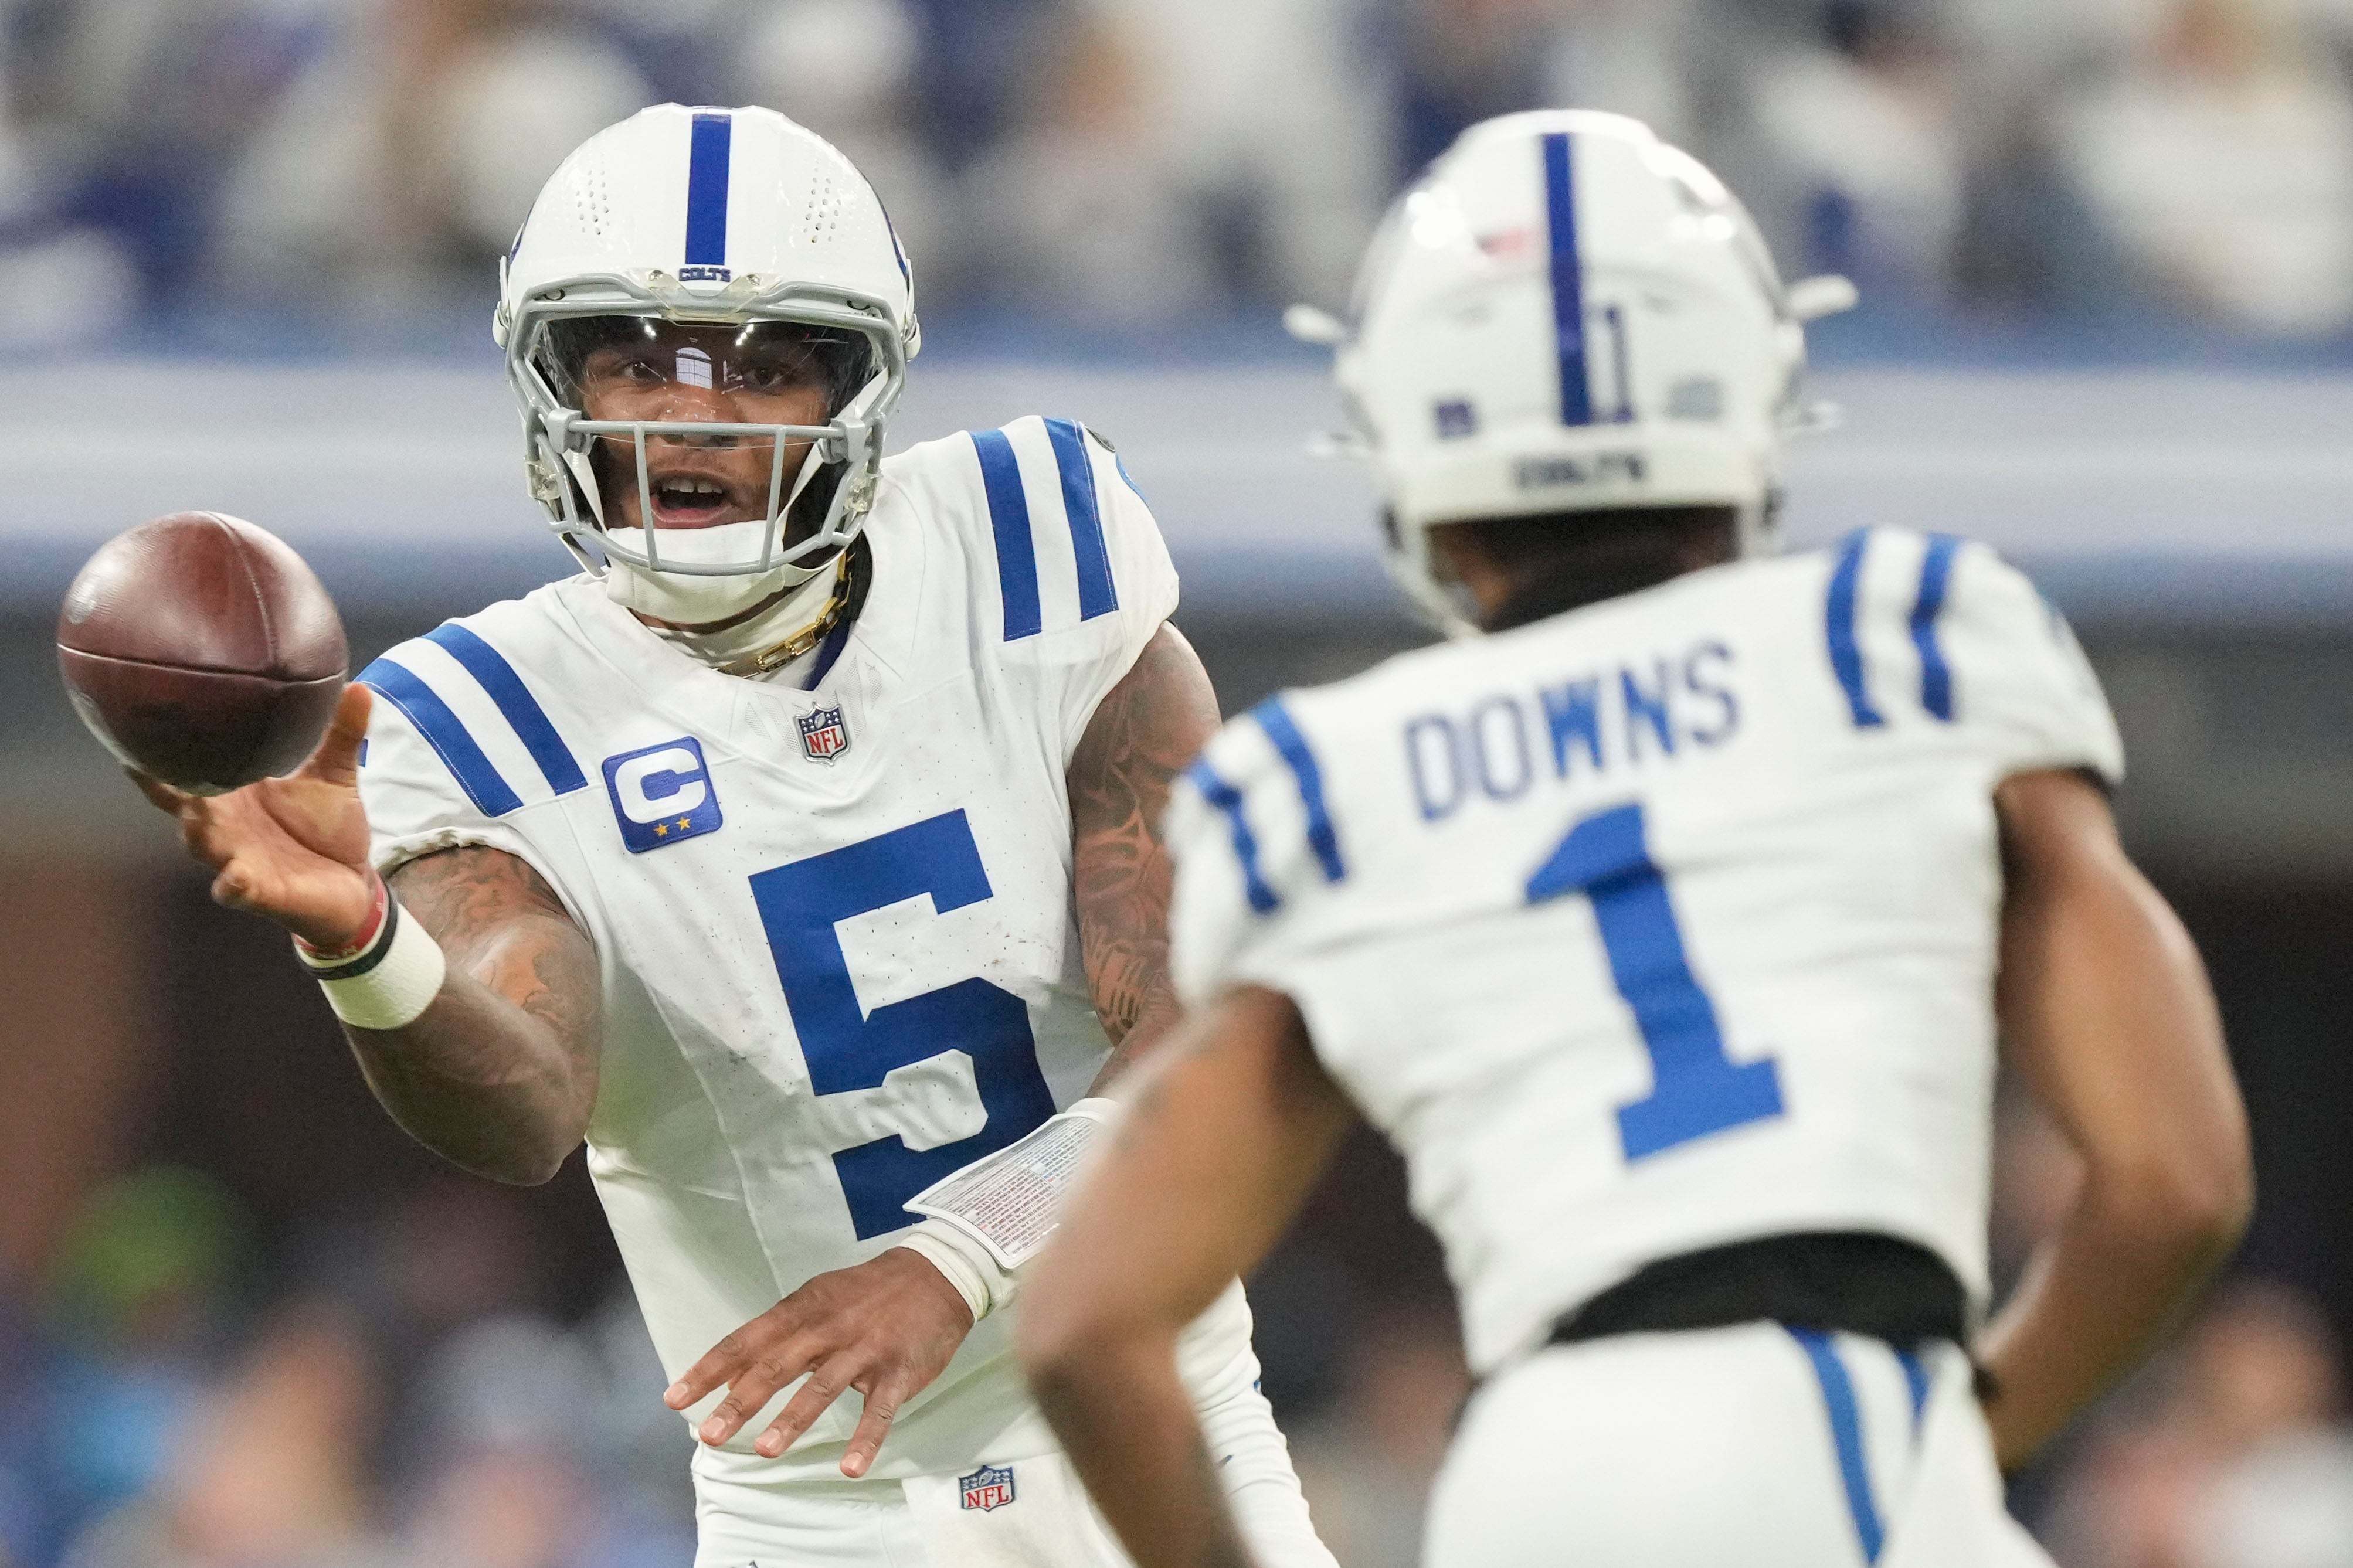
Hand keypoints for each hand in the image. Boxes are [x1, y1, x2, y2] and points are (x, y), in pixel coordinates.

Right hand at [133, 683, 375, 947]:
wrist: (355, 883)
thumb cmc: (330, 828)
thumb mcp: (335, 777)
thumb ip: (342, 734)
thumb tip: (359, 686)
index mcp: (235, 793)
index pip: (188, 770)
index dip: (163, 751)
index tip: (141, 721)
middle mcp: (225, 825)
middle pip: (180, 804)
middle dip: (166, 787)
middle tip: (148, 764)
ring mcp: (236, 858)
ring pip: (200, 843)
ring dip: (195, 830)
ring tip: (193, 813)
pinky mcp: (257, 892)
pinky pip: (234, 890)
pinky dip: (232, 884)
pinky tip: (234, 876)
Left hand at [663, 1247, 976, 1475]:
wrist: (938, 1275)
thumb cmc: (867, 1292)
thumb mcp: (820, 1298)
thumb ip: (780, 1333)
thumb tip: (732, 1371)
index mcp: (804, 1308)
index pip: (748, 1340)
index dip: (711, 1369)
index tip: (676, 1398)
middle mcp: (830, 1327)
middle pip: (778, 1365)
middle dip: (742, 1401)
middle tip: (711, 1434)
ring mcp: (866, 1349)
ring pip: (824, 1386)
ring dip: (793, 1419)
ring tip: (765, 1450)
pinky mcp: (898, 1371)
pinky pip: (880, 1410)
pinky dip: (866, 1439)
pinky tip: (850, 1466)